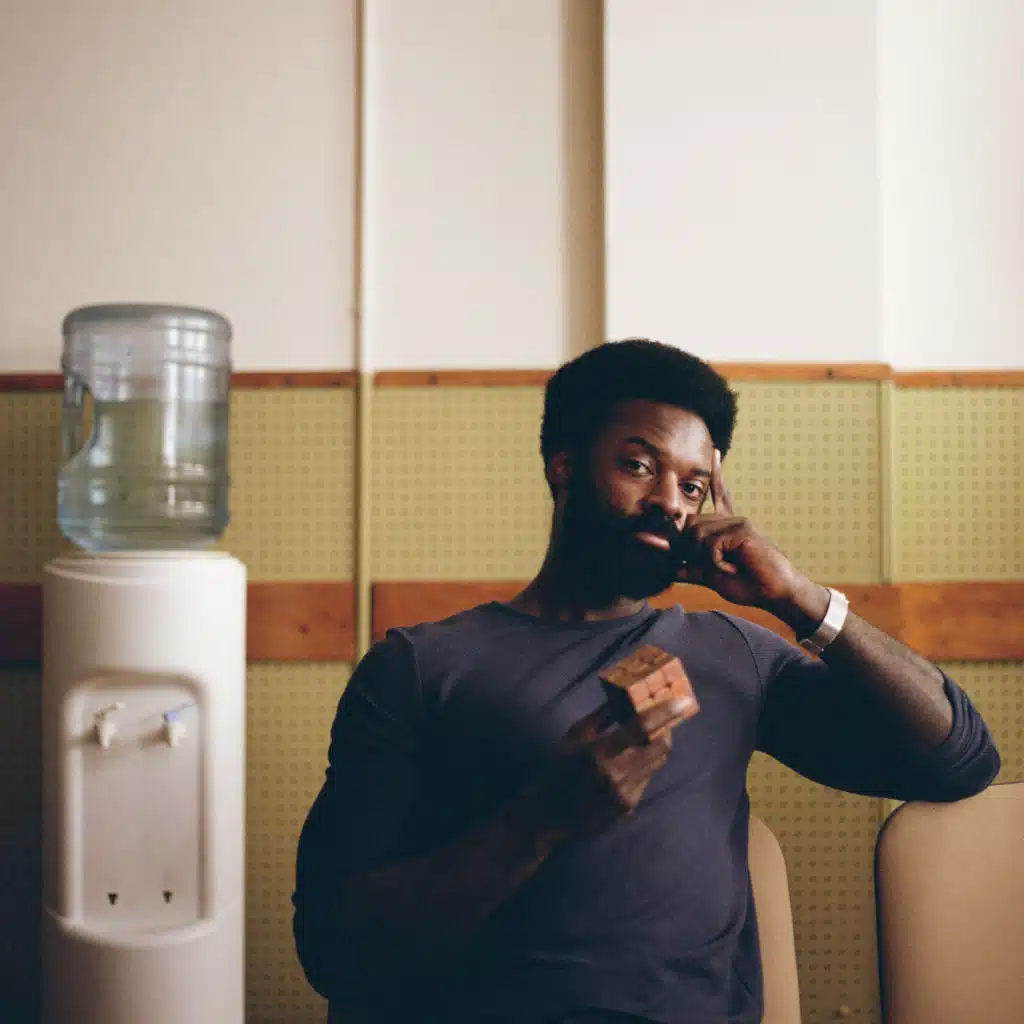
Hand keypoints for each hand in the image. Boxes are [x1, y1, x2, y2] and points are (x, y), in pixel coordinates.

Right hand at [522, 697, 691, 844]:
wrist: (546, 814)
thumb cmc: (557, 768)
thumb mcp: (574, 735)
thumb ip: (603, 716)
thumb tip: (628, 697)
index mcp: (599, 752)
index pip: (642, 729)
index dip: (665, 714)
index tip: (681, 702)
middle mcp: (615, 775)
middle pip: (660, 749)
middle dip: (664, 732)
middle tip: (661, 723)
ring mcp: (624, 796)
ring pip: (655, 765)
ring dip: (652, 750)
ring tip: (638, 743)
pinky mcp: (628, 809)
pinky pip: (645, 781)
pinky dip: (641, 769)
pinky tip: (622, 768)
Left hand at [674, 451, 829, 625]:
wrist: (774, 593)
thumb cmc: (746, 583)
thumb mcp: (710, 575)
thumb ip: (687, 565)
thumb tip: (665, 561)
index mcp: (727, 526)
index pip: (719, 495)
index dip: (716, 475)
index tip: (716, 452)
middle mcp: (732, 519)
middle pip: (691, 523)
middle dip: (692, 549)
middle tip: (715, 566)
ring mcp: (738, 522)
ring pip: (697, 534)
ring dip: (706, 559)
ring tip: (729, 567)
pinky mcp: (742, 529)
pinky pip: (711, 544)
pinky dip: (717, 562)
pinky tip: (735, 566)